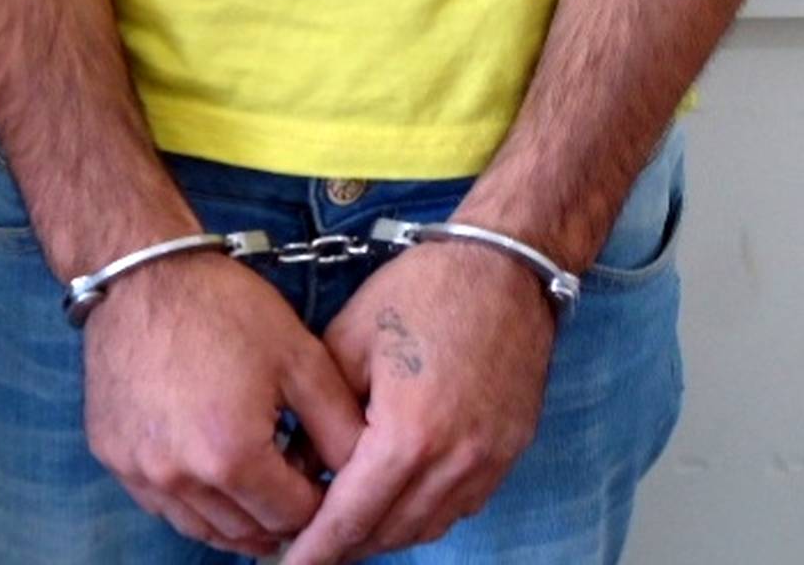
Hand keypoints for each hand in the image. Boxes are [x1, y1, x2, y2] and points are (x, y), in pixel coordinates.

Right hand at [84, 252, 365, 556]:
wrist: (144, 272)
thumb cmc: (224, 307)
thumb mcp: (300, 357)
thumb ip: (338, 423)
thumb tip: (364, 472)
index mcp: (231, 456)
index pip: (293, 517)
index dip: (321, 502)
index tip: (326, 476)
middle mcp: (179, 478)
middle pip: (249, 532)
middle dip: (282, 515)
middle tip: (299, 482)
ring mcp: (139, 472)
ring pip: (204, 529)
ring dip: (240, 517)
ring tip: (263, 486)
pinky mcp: (112, 458)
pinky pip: (164, 506)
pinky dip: (196, 503)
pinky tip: (215, 471)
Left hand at [284, 242, 555, 563]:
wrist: (504, 267)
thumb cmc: (421, 292)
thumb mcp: (346, 343)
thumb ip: (317, 417)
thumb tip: (294, 468)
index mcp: (409, 435)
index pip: (352, 518)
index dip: (314, 550)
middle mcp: (455, 461)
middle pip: (389, 533)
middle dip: (345, 547)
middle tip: (307, 547)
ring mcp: (489, 461)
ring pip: (427, 527)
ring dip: (383, 533)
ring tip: (345, 527)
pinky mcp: (509, 451)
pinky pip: (459, 505)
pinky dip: (422, 513)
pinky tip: (394, 498)